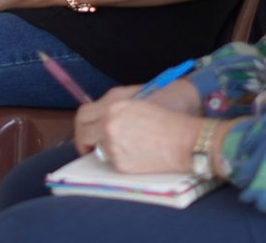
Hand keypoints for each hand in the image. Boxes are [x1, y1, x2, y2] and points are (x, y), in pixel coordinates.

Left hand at [74, 90, 200, 174]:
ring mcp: (113, 147)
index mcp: (112, 107)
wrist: (184, 141)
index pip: (82, 115)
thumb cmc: (165, 117)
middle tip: (90, 145)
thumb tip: (97, 114)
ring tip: (125, 146)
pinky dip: (119, 159)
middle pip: (83, 135)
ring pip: (98, 149)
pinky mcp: (122, 165)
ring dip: (105, 149)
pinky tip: (135, 154)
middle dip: (84, 141)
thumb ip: (112, 104)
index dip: (81, 124)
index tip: (85, 130)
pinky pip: (112, 162)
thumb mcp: (135, 99)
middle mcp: (108, 126)